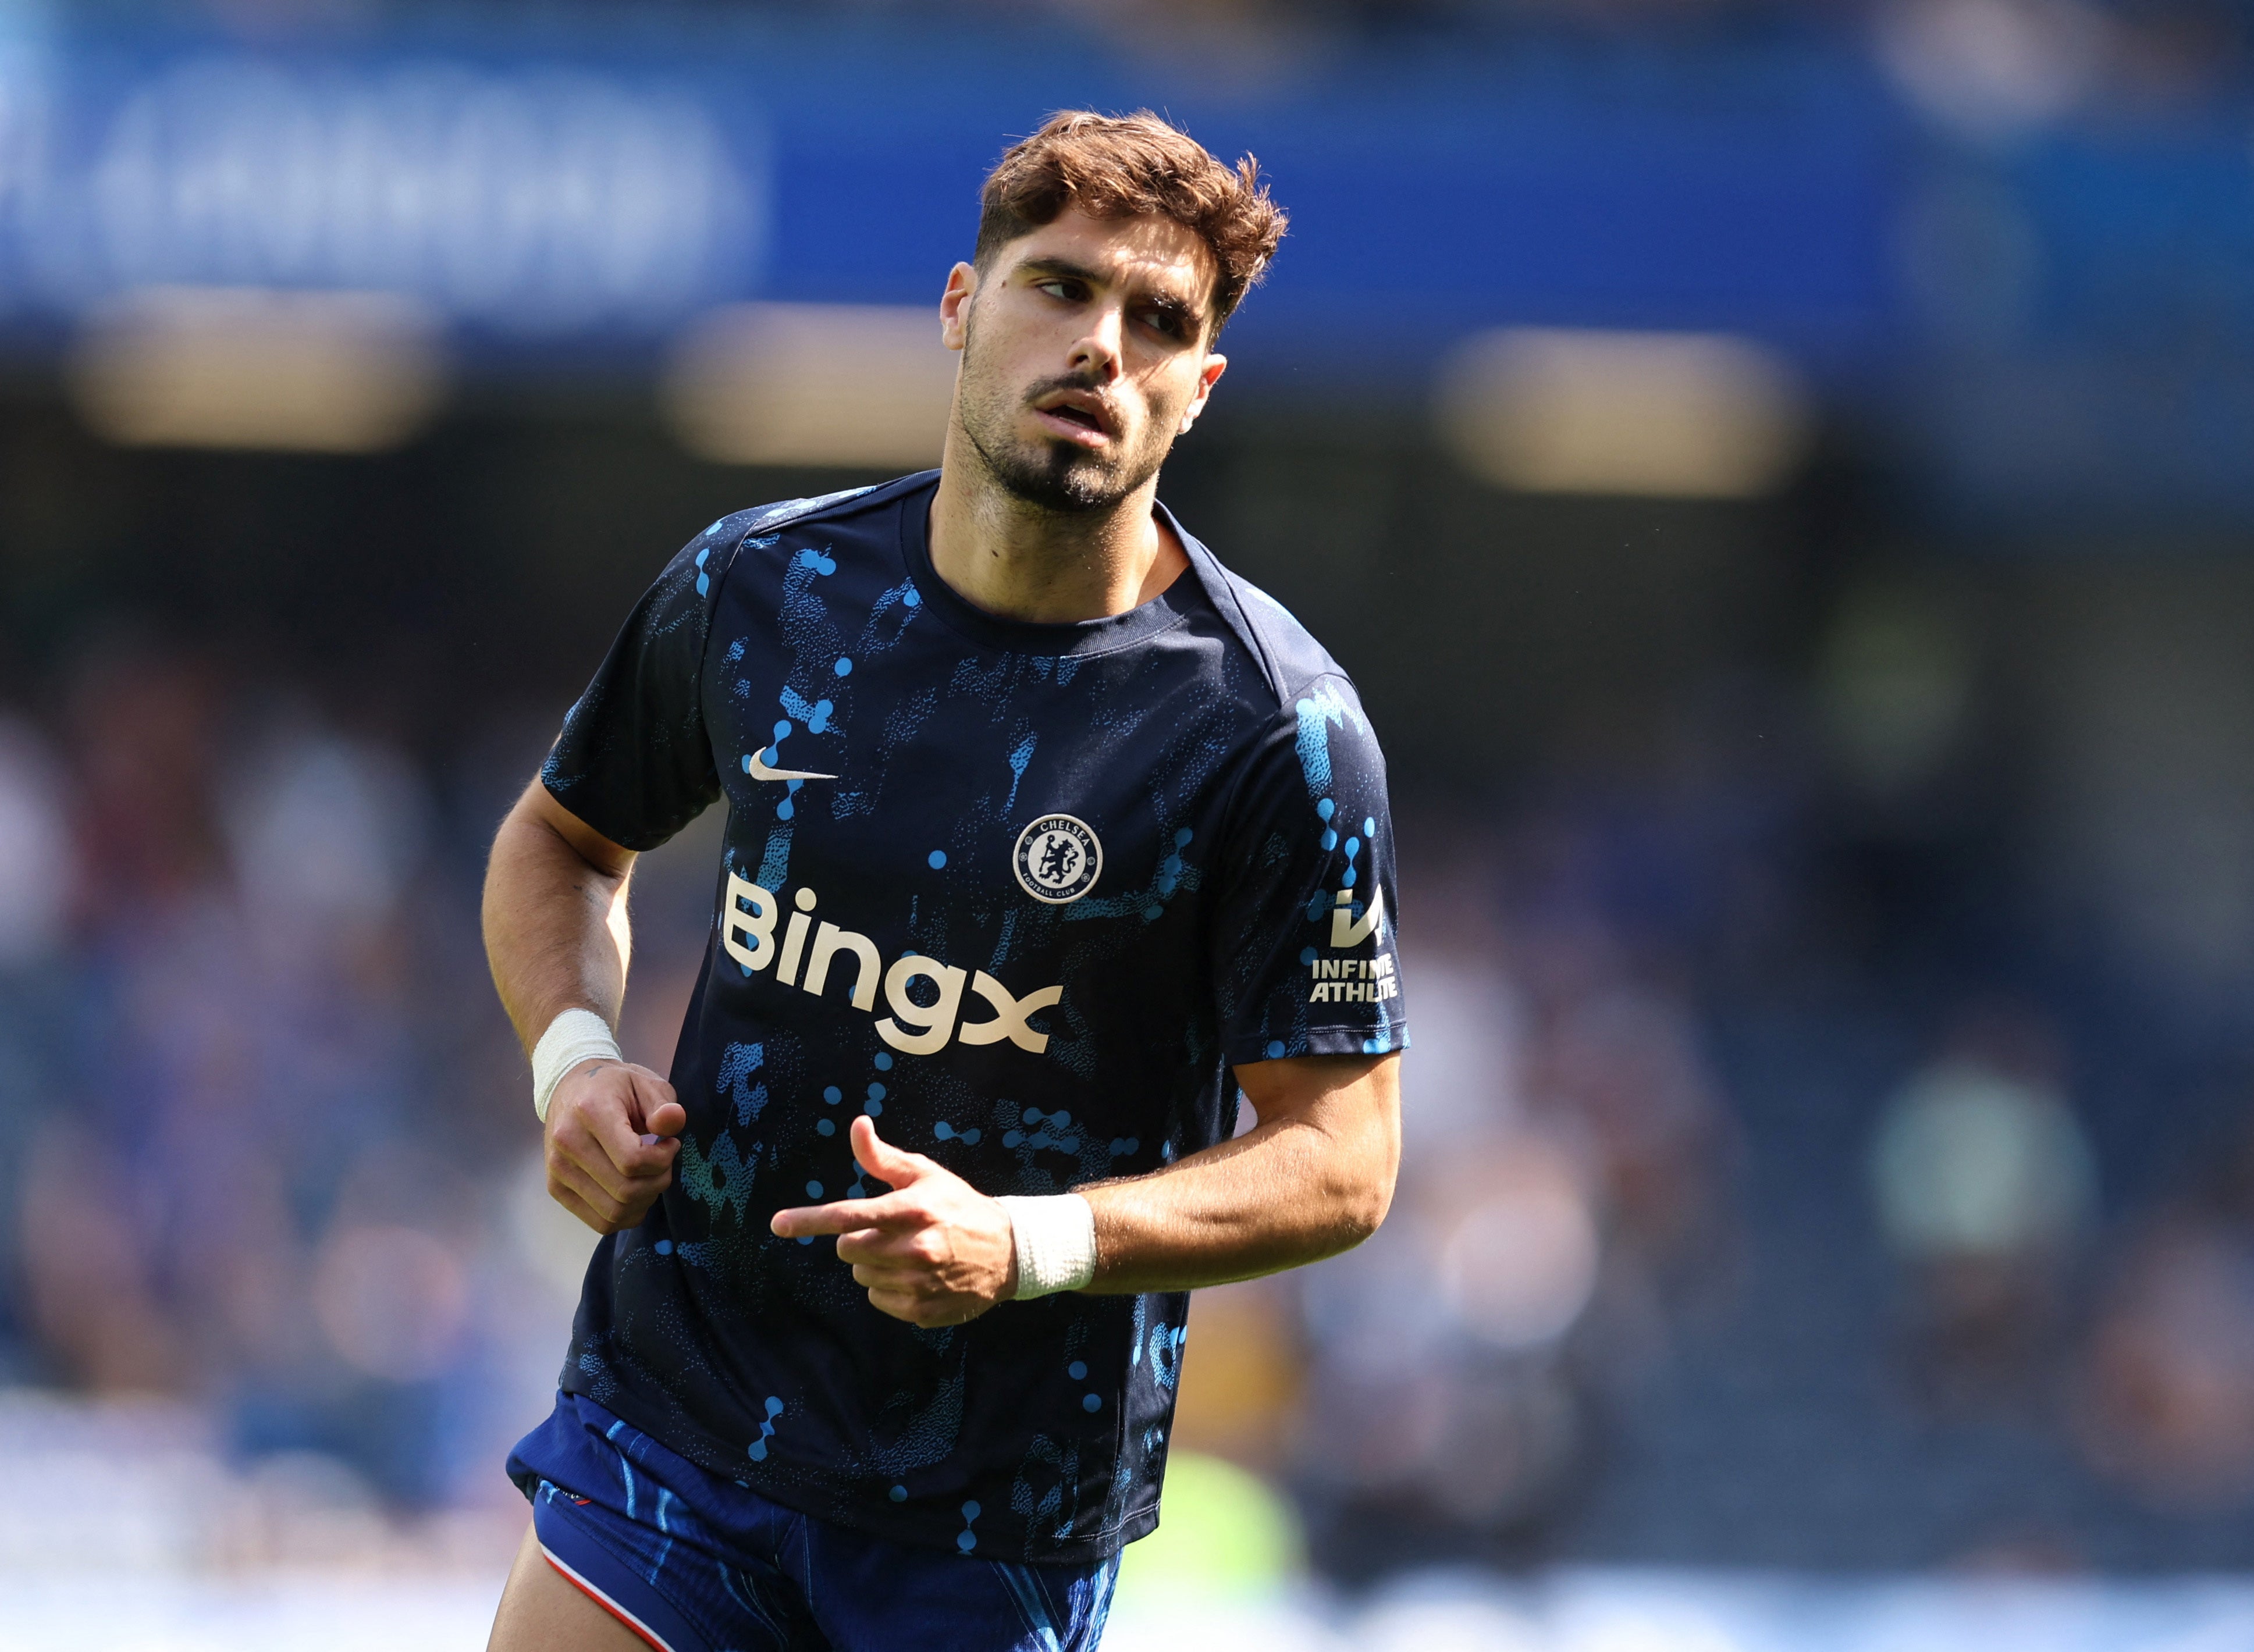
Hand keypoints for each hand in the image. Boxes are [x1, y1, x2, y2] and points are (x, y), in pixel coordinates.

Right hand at [545, 1059, 685, 1234]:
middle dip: (658, 1182)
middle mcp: (567, 1143)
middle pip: (625, 1190)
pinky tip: (635, 1192)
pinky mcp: (556, 1188)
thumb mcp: (646, 1083)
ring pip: (613, 1212)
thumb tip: (673, 1123)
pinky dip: (626, 1215)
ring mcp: (557, 1169)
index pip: (632, 1160)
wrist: (570, 1088)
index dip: (663, 1159)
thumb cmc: (615, 1087)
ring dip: (644, 1201)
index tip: (670, 1143)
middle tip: (664, 1163)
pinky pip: (600, 1222)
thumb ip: (663, 1105)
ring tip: (649, 1176)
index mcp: (590, 1111)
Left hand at [770, 1116, 1016, 1326]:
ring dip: (873, 1264)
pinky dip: (889, 1288)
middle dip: (857, 1240)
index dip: (809, 1220)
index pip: (848, 1216)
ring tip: (906, 1253)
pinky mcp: (922, 1310)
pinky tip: (916, 1275)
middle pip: (848, 1250)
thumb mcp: (925, 1174)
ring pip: (862, 1276)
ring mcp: (919, 1283)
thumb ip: (883, 1157)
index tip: (777, 1224)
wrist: (1009, 1251)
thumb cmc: (959, 1206)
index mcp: (913, 1209)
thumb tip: (857, 1124)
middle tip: (886, 1232)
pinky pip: (879, 1300)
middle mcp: (915, 1248)